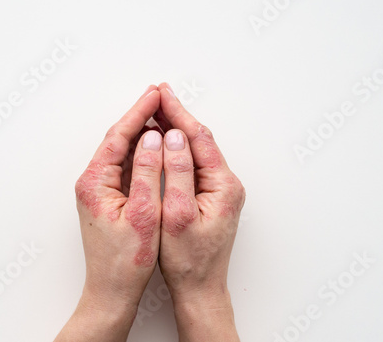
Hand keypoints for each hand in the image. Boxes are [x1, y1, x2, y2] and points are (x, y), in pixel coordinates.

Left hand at [55, 86, 163, 341]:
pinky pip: (126, 165)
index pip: (118, 136)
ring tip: (161, 113)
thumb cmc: (125, 260)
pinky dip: (141, 151)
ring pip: (122, 151)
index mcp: (95, 182)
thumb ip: (148, 172)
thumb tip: (154, 139)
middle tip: (160, 97)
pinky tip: (155, 144)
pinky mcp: (108, 197)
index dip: (139, 112)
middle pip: (118, 138)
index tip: (156, 94)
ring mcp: (99, 189)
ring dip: (142, 132)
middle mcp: (92, 181)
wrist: (111, 289)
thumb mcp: (144, 214)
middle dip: (140, 116)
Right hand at [156, 83, 245, 341]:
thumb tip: (174, 138)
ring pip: (196, 150)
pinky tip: (164, 142)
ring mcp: (220, 190)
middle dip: (177, 116)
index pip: (199, 138)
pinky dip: (177, 149)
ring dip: (176, 131)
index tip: (161, 93)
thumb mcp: (177, 216)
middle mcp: (226, 184)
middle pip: (200, 140)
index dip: (178, 113)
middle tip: (156, 95)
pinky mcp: (211, 197)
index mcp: (223, 185)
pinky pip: (193, 164)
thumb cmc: (189, 260)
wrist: (201, 288)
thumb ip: (177, 173)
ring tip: (156, 111)